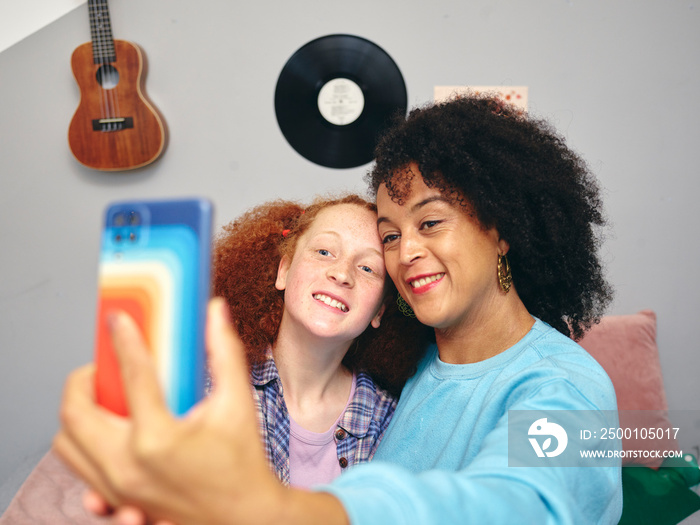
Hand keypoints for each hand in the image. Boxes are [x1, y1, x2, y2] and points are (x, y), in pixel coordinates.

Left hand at [53, 298, 286, 524]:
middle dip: (81, 381)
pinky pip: (80, 471)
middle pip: (75, 412)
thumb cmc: (243, 463)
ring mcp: (117, 488)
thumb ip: (225, 353)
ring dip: (79, 415)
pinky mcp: (117, 501)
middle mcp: (127, 465)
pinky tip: (109, 436)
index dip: (123, 339)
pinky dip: (84, 450)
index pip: (131, 375)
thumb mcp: (238, 403)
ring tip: (105, 399)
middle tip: (102, 367)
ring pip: (67, 444)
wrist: (244, 517)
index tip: (116, 319)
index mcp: (157, 438)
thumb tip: (215, 312)